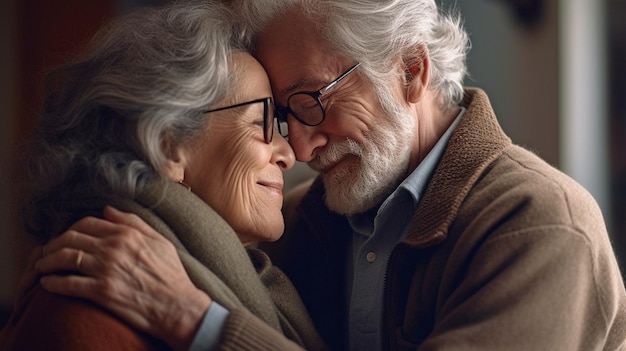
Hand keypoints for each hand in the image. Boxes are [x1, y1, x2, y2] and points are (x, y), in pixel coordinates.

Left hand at [36, 205, 211, 350]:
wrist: (177, 306)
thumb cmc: (171, 275)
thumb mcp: (159, 241)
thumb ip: (133, 223)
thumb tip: (108, 209)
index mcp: (126, 234)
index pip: (87, 224)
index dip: (70, 229)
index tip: (65, 238)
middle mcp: (114, 249)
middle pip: (70, 239)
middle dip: (53, 244)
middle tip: (46, 252)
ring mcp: (106, 270)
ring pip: (65, 258)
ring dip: (47, 261)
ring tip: (42, 267)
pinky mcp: (101, 292)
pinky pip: (67, 284)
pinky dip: (52, 283)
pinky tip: (48, 284)